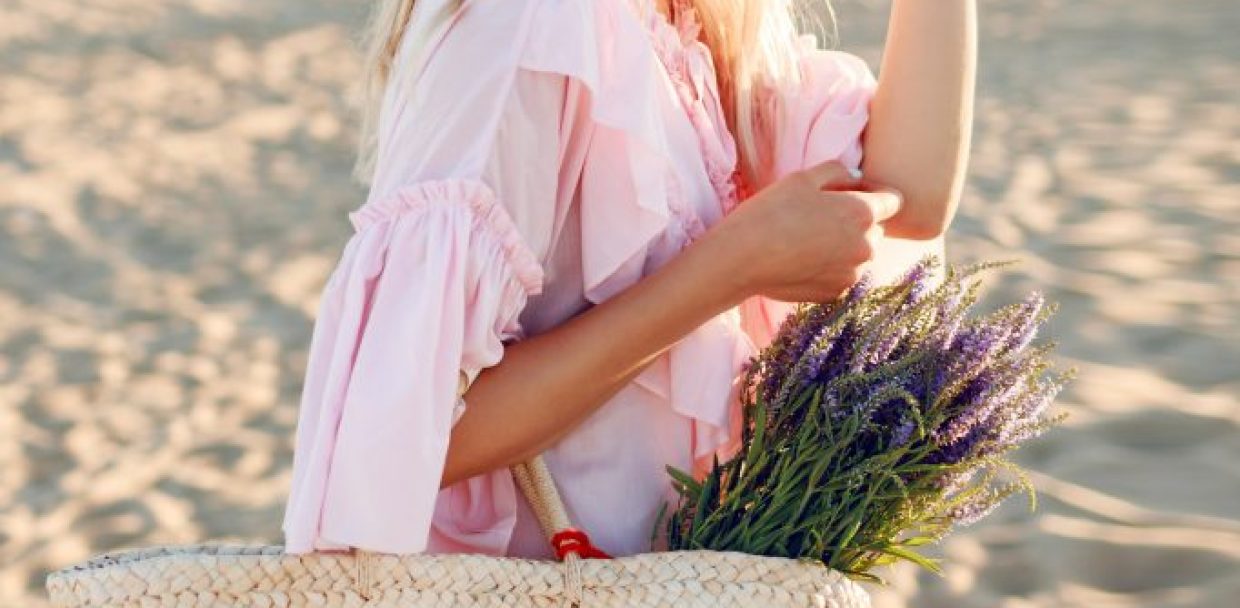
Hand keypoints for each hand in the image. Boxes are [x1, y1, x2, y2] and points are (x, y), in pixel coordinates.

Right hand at [717, 160, 903, 302]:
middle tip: (819, 216)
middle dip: (857, 222)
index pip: (894, 200)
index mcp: (863, 213)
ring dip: (843, 246)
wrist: (741, 260)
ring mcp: (852, 274)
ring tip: (807, 240)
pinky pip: (842, 274)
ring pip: (858, 254)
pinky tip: (801, 260)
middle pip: (876, 229)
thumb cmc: (770, 212)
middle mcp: (866, 247)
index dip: (874, 193)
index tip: (850, 193)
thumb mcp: (802, 178)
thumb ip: (838, 171)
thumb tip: (856, 178)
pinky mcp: (834, 293)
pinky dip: (829, 267)